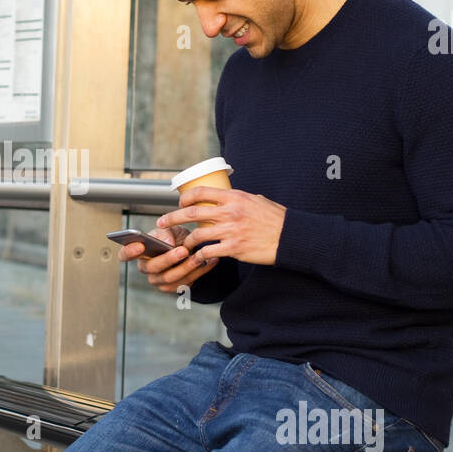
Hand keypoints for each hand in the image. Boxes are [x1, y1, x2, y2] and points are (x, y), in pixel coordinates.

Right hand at [117, 224, 219, 292]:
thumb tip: (166, 242)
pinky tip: (210, 261)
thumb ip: (166, 233)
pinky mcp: (174, 288)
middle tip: (183, 250)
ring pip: (171, 277)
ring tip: (200, 255)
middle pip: (153, 267)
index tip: (139, 245)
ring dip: (188, 266)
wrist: (191, 249)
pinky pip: (186, 282)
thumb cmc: (175, 238)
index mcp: (140, 252)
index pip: (125, 255)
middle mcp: (146, 268)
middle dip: (169, 259)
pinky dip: (200, 271)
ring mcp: (159, 280)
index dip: (129, 252)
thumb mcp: (171, 230)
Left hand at [155, 186, 286, 265]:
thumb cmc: (276, 219)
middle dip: (172, 218)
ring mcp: (230, 231)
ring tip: (180, 246)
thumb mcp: (257, 200)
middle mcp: (230, 212)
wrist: (290, 238)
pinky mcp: (233, 248)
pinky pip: (208, 252)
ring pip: (197, 234)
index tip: (178, 204)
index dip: (185, 198)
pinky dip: (199, 256)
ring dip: (185, 242)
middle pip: (191, 212)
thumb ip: (239, 199)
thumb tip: (228, 198)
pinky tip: (196, 258)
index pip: (200, 192)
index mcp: (234, 197)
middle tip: (161, 223)